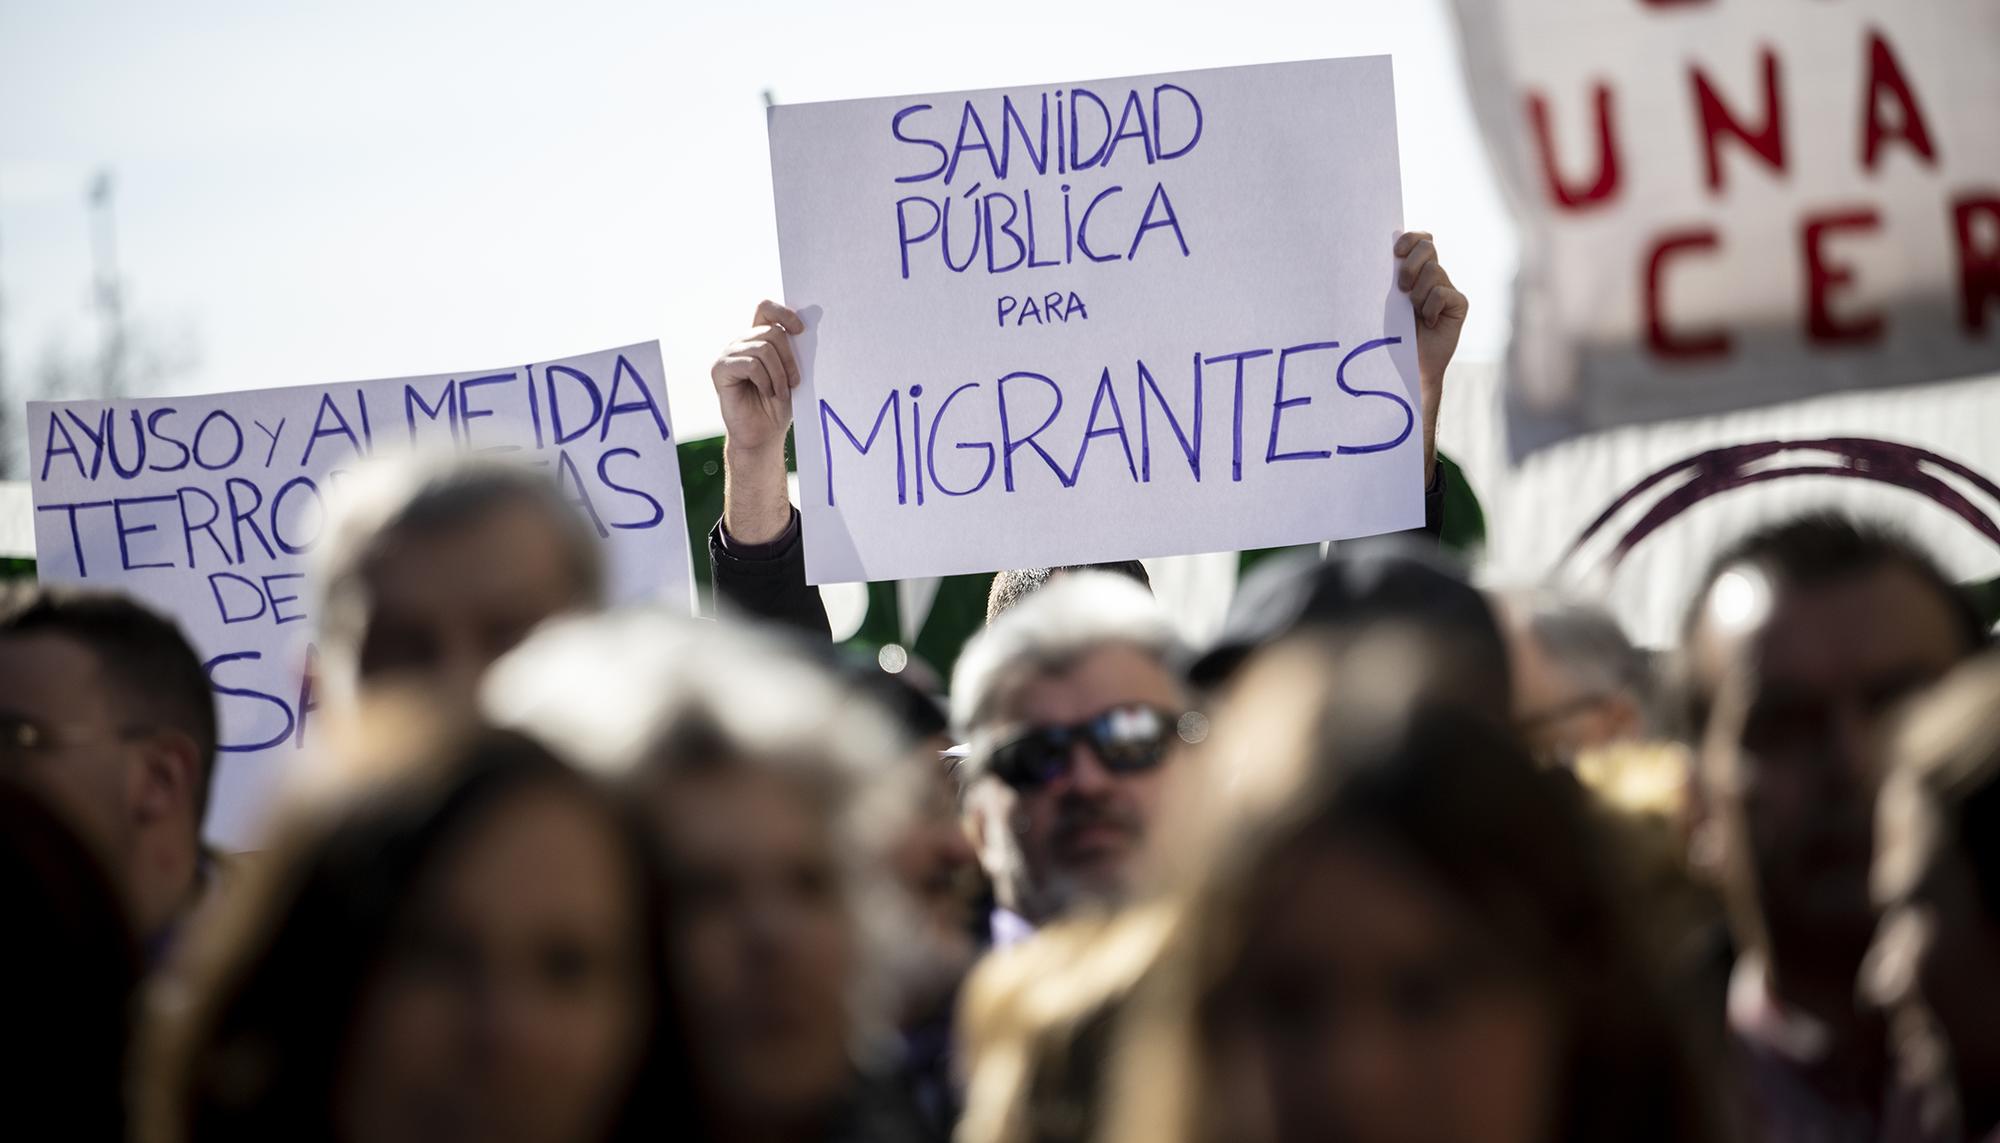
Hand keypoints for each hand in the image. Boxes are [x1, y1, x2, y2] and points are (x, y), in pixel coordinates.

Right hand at [713, 300, 803, 544]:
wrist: (763, 435)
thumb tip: (803, 328)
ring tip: (780, 392)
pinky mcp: (720, 369)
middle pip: (771, 331)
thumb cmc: (779, 405)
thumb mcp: (791, 373)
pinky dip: (765, 380)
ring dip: (779, 374)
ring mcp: (728, 354)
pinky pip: (750, 364)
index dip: (784, 313)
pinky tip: (766, 393)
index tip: (801, 330)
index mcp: (757, 338)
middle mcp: (741, 342)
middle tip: (794, 381)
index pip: (765, 308)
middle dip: (789, 358)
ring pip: (763, 348)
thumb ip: (792, 349)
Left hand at [1394, 231, 1466, 485]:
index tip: (1394, 253)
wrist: (1404, 367)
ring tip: (1410, 313)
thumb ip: (1385, 278)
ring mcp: (1446, 289)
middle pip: (1428, 247)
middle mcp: (1431, 276)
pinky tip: (1426, 324)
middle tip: (1400, 287)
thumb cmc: (1386, 335)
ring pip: (1434, 271)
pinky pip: (1445, 293)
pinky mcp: (1457, 305)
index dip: (1409, 239)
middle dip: (1411, 263)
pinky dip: (1430, 307)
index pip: (1418, 239)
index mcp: (1412, 270)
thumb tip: (1374, 252)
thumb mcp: (1382, 303)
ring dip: (1417, 293)